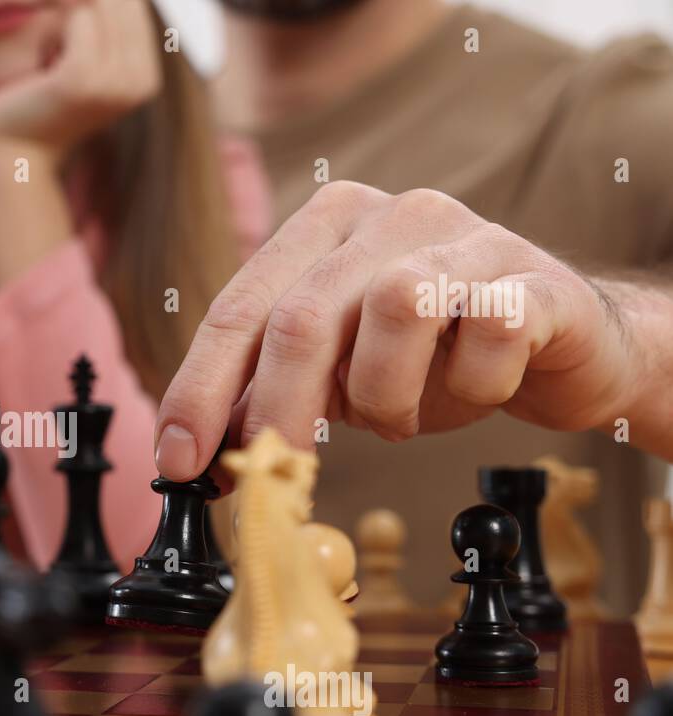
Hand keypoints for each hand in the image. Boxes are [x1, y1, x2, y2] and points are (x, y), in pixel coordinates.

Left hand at [0, 0, 161, 159]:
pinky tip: (38, 30)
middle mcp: (140, 82)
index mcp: (146, 78)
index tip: (68, 10)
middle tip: (53, 4)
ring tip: (45, 14)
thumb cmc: (39, 106)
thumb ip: (103, 31)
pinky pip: (81, 18)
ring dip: (68, 0)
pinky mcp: (82, 80)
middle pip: (124, 1)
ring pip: (103, 4)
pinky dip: (57, 13)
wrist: (14, 153)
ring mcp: (115, 83)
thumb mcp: (79, 67)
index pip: (134, 5)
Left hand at [155, 182, 640, 478]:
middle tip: (273, 473)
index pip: (237, 309)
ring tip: (404, 415)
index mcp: (324, 227)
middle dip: (275, 411)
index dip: (199, 389)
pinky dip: (472, 388)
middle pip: (301, 316)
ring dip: (388, 396)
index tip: (177, 462)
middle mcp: (388, 215)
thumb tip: (191, 452)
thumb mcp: (338, 375)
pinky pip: (485, 336)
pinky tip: (481, 385)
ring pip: (392, 313)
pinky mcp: (532, 275)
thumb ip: (268, 394)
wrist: (565, 343)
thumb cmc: (438, 357)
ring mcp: (465, 234)